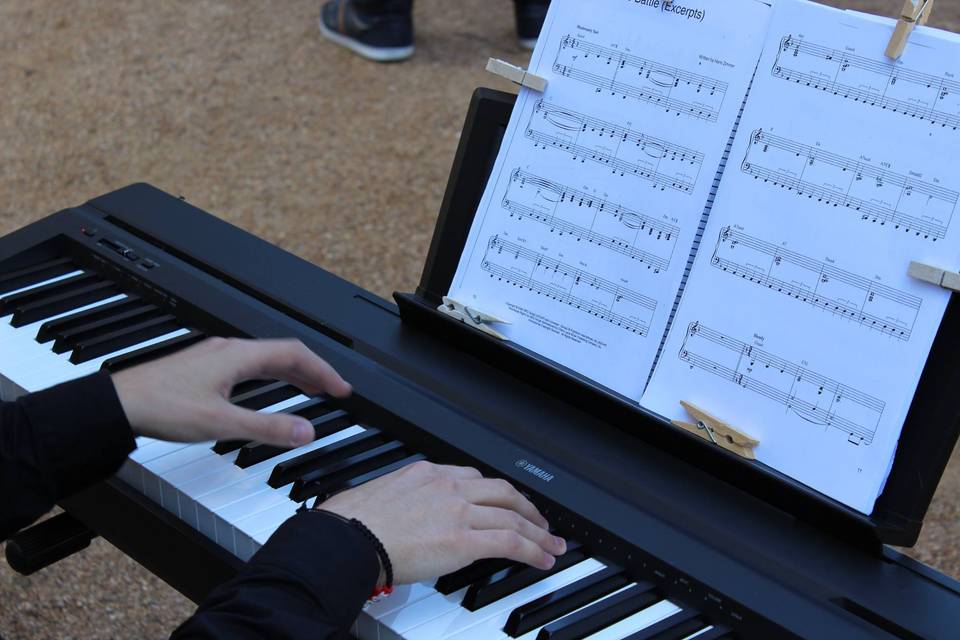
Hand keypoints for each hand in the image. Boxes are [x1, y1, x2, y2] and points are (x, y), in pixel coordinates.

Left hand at [112, 337, 350, 446]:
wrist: (118, 405)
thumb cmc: (161, 406)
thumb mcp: (222, 422)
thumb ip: (268, 427)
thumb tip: (306, 431)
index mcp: (239, 355)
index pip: (295, 354)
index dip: (323, 371)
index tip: (341, 388)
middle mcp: (229, 350)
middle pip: (283, 353)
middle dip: (312, 371)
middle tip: (333, 389)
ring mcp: (215, 357)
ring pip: (265, 359)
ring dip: (292, 373)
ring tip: (310, 389)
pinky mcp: (204, 368)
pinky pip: (249, 366)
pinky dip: (270, 377)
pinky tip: (267, 391)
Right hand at [317, 461, 566, 584]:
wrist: (349, 538)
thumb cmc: (353, 523)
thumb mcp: (381, 495)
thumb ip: (404, 500)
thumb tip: (406, 515)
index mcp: (428, 473)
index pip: (474, 478)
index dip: (496, 494)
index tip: (503, 503)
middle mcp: (448, 487)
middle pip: (503, 492)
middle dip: (527, 507)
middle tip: (540, 520)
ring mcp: (459, 512)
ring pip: (514, 516)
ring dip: (539, 532)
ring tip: (551, 543)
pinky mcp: (465, 540)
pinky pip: (511, 542)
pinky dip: (533, 550)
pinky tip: (542, 558)